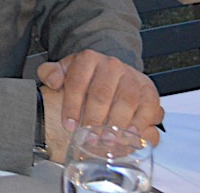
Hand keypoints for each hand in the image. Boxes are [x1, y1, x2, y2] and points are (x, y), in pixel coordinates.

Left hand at [37, 50, 162, 145]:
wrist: (111, 71)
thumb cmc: (86, 75)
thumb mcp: (64, 70)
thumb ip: (50, 72)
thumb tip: (52, 80)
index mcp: (88, 59)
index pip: (77, 81)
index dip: (72, 106)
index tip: (69, 125)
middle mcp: (112, 65)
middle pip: (101, 93)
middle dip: (94, 119)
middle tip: (89, 137)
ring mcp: (132, 77)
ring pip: (126, 101)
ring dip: (116, 124)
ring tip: (107, 140)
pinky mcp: (149, 91)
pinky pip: (148, 107)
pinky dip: (140, 123)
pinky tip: (130, 135)